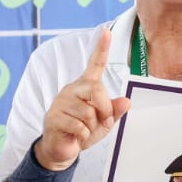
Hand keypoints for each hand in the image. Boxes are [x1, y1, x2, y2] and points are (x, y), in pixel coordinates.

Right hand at [35, 30, 130, 170]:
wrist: (62, 149)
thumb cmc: (83, 131)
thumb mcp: (104, 122)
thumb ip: (114, 111)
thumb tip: (126, 101)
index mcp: (85, 87)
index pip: (94, 64)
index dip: (101, 48)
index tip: (106, 32)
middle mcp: (72, 89)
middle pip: (96, 90)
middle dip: (105, 109)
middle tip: (103, 122)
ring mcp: (61, 102)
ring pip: (88, 112)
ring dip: (92, 127)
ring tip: (84, 130)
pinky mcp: (54, 117)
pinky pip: (79, 126)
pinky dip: (83, 136)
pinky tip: (76, 136)